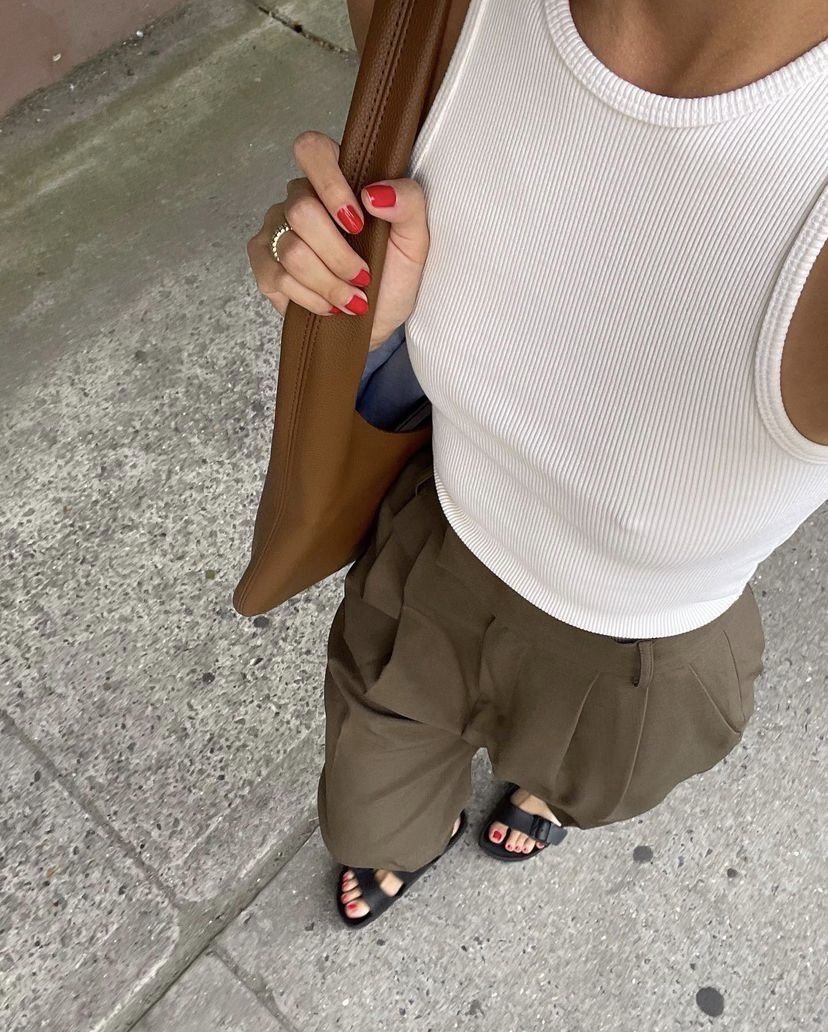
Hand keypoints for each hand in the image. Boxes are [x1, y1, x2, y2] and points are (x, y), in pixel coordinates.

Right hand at [247, 130, 429, 348]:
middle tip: (362, 276)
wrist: (378, 319)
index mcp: (336, 179)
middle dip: (338, 256)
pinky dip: (312, 299)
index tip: (358, 224)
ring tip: (351, 297)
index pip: (313, 150)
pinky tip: (329, 305)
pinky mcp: (264, 263)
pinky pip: (279, 278)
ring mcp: (276, 230)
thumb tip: (375, 193)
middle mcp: (299, 198)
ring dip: (329, 283)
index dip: (331, 187)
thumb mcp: (415, 240)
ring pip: (291, 251)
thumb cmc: (394, 275)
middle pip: (301, 212)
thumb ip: (408, 203)